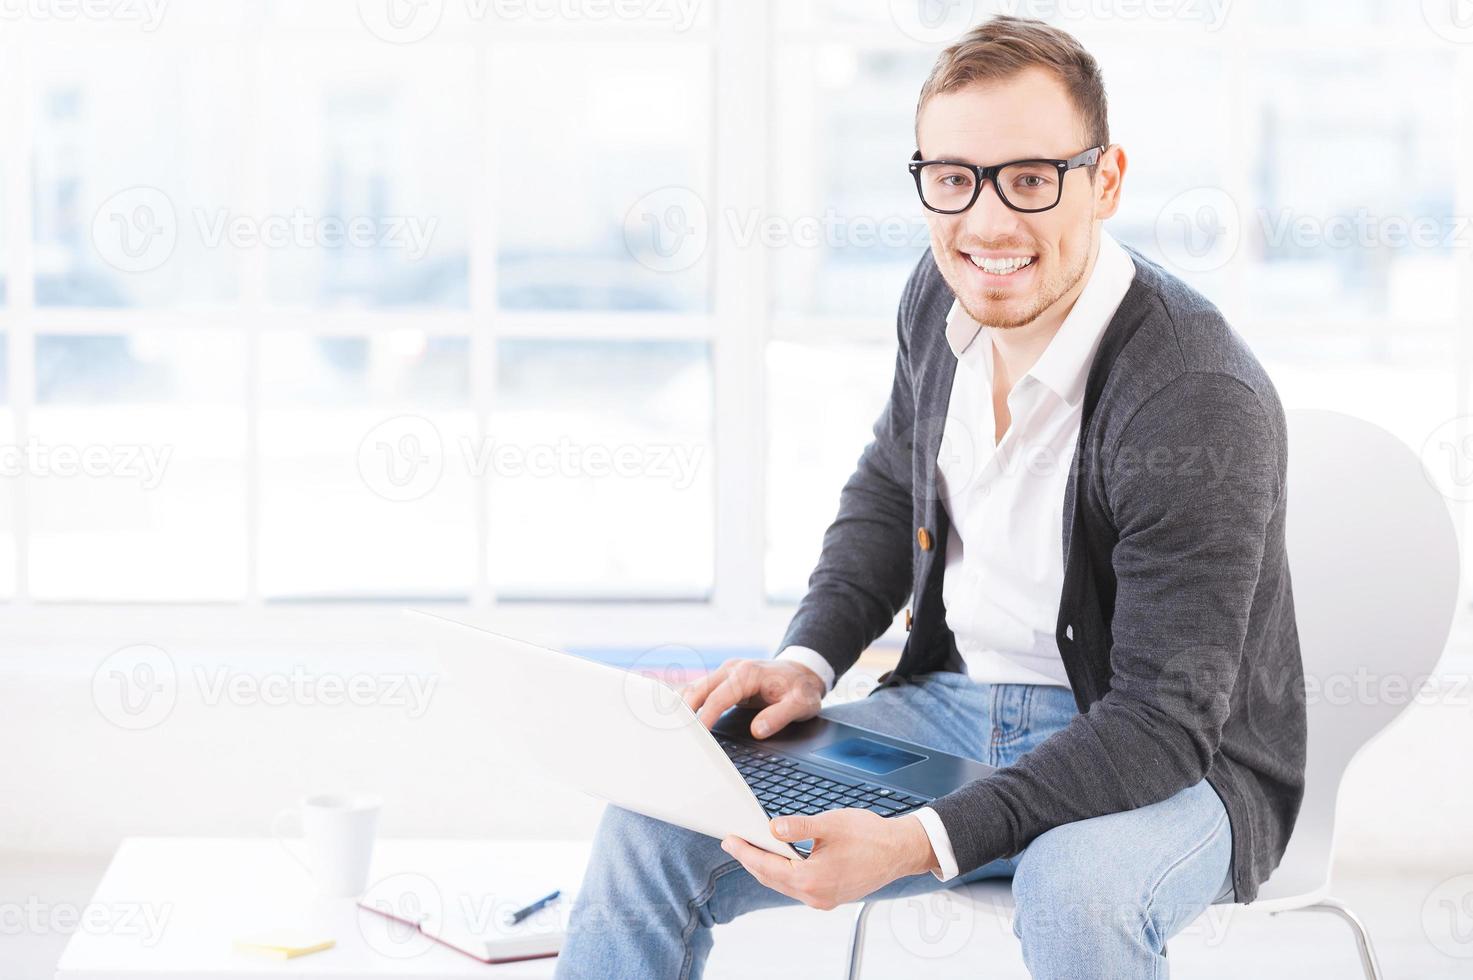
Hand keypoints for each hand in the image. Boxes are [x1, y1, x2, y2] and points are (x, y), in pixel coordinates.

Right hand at [680, 658, 824, 738]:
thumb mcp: (800, 704)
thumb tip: (758, 730)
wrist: (802, 671)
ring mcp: (725, 673)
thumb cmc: (801, 689)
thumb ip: (779, 716)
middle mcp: (732, 669)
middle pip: (698, 690)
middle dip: (684, 713)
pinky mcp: (723, 680)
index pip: (717, 698)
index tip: (697, 738)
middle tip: (675, 736)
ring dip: (682, 708)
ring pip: (695, 688)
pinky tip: (680, 720)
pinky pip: (700, 690)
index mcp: (747, 674)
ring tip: (672, 730)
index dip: (704, 718)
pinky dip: (688, 704)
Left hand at [720, 810, 937, 909]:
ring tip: (753, 848)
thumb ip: (798, 827)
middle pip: (771, 878)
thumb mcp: (830, 825)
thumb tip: (772, 828)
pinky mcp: (830, 896)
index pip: (767, 866)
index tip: (730, 840)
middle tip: (735, 843)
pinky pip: (798, 887)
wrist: (899, 851)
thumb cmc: (870, 836)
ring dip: (767, 867)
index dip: (745, 852)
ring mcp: (823, 899)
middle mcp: (815, 895)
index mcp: (812, 879)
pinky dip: (784, 873)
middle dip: (751, 860)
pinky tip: (780, 858)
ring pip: (784, 884)